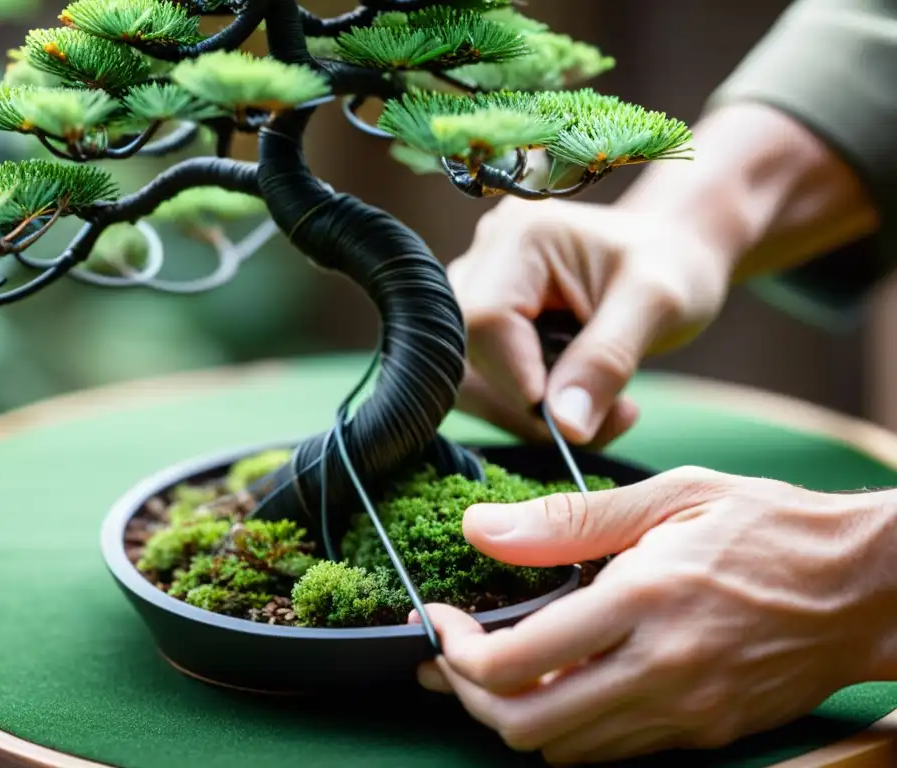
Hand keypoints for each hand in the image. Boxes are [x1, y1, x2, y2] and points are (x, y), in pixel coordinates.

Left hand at [412, 467, 895, 763]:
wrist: (867, 586)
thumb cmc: (769, 527)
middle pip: (527, 727)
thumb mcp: (670, 496)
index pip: (516, 663)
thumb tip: (481, 530)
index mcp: (644, 601)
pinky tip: (562, 682)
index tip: (443, 624)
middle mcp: (661, 670)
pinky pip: (614, 751)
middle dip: (471, 699)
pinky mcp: (706, 732)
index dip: (458, 652)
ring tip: (498, 670)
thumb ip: (566, 520)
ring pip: (565, 750)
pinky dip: (570, 726)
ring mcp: (686, 712)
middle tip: (453, 660)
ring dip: (517, 716)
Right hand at [449, 196, 731, 447]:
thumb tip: (565, 426)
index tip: (569, 417)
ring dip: (524, 415)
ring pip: (466, 376)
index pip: (485, 319)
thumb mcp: (657, 306)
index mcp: (522, 236)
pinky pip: (481, 381)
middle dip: (523, 406)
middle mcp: (484, 256)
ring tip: (597, 412)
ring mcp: (476, 288)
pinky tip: (574, 403)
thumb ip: (606, 361)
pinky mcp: (481, 320)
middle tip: (594, 423)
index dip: (515, 378)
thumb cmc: (672, 264)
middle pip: (466, 353)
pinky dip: (524, 409)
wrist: (669, 253)